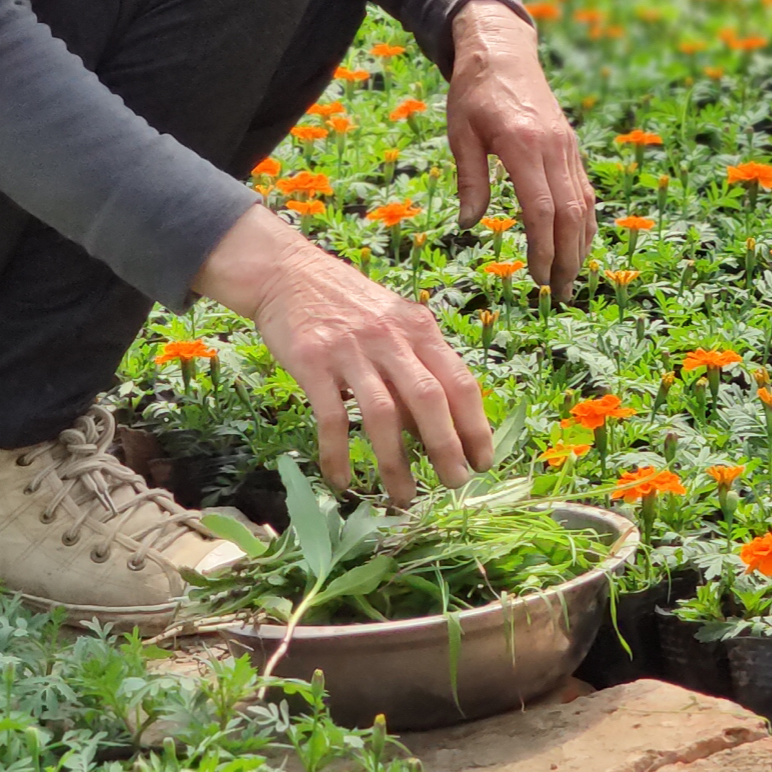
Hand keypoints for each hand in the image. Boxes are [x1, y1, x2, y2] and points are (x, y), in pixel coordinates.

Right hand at [195, 205, 490, 505]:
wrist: (288, 274)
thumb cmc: (348, 306)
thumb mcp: (393, 325)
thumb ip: (416, 367)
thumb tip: (436, 428)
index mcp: (419, 328)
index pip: (460, 381)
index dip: (475, 424)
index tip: (484, 460)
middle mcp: (391, 338)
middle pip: (429, 399)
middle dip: (446, 447)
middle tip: (454, 482)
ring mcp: (352, 350)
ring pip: (383, 415)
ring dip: (396, 462)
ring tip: (403, 496)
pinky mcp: (313, 363)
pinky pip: (332, 418)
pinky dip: (338, 454)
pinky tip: (342, 481)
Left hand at [444, 0, 596, 299]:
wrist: (502, 51)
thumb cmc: (474, 93)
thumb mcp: (461, 134)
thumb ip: (470, 179)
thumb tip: (470, 225)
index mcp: (523, 144)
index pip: (542, 209)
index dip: (543, 248)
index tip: (537, 279)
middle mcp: (553, 147)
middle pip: (570, 214)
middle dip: (567, 258)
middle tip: (558, 294)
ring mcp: (567, 146)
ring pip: (584, 204)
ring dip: (580, 245)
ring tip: (569, 279)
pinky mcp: (570, 146)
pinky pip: (584, 190)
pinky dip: (584, 222)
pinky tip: (577, 245)